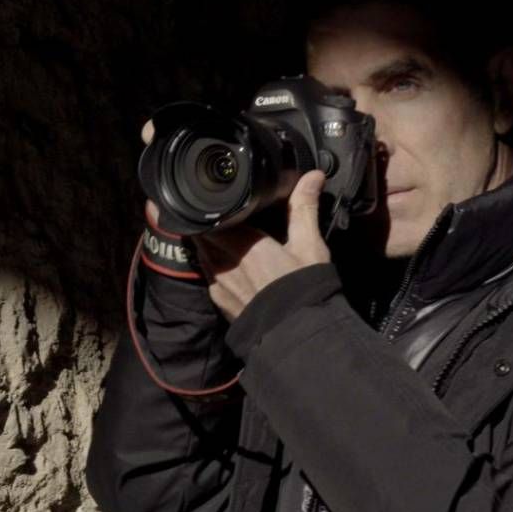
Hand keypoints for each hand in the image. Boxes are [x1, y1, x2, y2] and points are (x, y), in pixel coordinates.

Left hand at [139, 119, 330, 321]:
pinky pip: (208, 277)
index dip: (207, 208)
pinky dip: (213, 268)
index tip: (213, 198)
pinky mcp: (219, 302)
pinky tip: (229, 267)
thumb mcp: (308, 245)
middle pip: (201, 235)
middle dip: (207, 224)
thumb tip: (312, 176)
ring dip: (208, 245)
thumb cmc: (302, 290)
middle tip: (218, 214)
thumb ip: (304, 208)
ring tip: (222, 237)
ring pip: (202, 255)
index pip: (207, 218)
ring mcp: (218, 284)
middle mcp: (222, 263)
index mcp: (240, 244)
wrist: (295, 335)